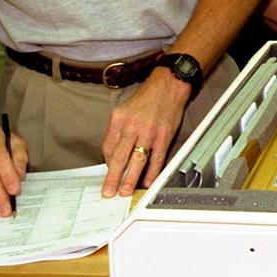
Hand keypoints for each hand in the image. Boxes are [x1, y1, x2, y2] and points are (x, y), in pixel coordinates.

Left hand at [100, 68, 189, 197]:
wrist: (169, 84)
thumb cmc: (147, 98)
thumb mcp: (125, 110)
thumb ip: (118, 131)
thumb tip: (114, 154)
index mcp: (119, 118)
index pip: (108, 147)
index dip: (108, 163)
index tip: (108, 173)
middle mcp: (132, 125)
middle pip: (120, 157)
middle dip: (113, 177)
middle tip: (109, 192)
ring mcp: (149, 131)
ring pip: (137, 160)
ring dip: (131, 178)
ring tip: (126, 191)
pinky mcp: (164, 135)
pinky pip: (157, 158)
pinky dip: (152, 172)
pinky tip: (148, 181)